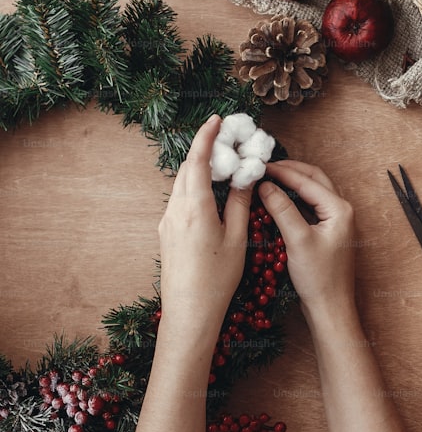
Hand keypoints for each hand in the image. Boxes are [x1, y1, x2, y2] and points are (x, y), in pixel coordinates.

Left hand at [157, 115, 251, 342]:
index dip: (207, 136)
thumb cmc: (217, 278)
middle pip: (187, 169)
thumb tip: (245, 177)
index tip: (217, 119)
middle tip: (226, 140)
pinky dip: (196, 187)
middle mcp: (175, 210)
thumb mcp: (236, 238)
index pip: (197, 160)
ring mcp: (167, 222)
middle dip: (205, 150)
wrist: (189, 312)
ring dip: (200, 169)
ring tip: (223, 165)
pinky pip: (181, 200)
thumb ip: (239, 203)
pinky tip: (213, 193)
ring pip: (182, 184)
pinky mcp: (167, 233)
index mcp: (194, 207)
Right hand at [258, 160, 356, 319]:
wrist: (331, 307)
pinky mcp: (328, 231)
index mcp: (340, 209)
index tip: (259, 166)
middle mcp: (342, 210)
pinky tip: (277, 199)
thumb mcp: (297, 240)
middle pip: (314, 179)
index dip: (282, 171)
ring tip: (269, 178)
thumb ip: (282, 209)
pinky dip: (294, 199)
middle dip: (290, 170)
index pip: (308, 181)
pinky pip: (311, 206)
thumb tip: (265, 185)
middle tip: (264, 167)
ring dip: (293, 183)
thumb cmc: (318, 278)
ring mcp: (336, 221)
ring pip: (313, 192)